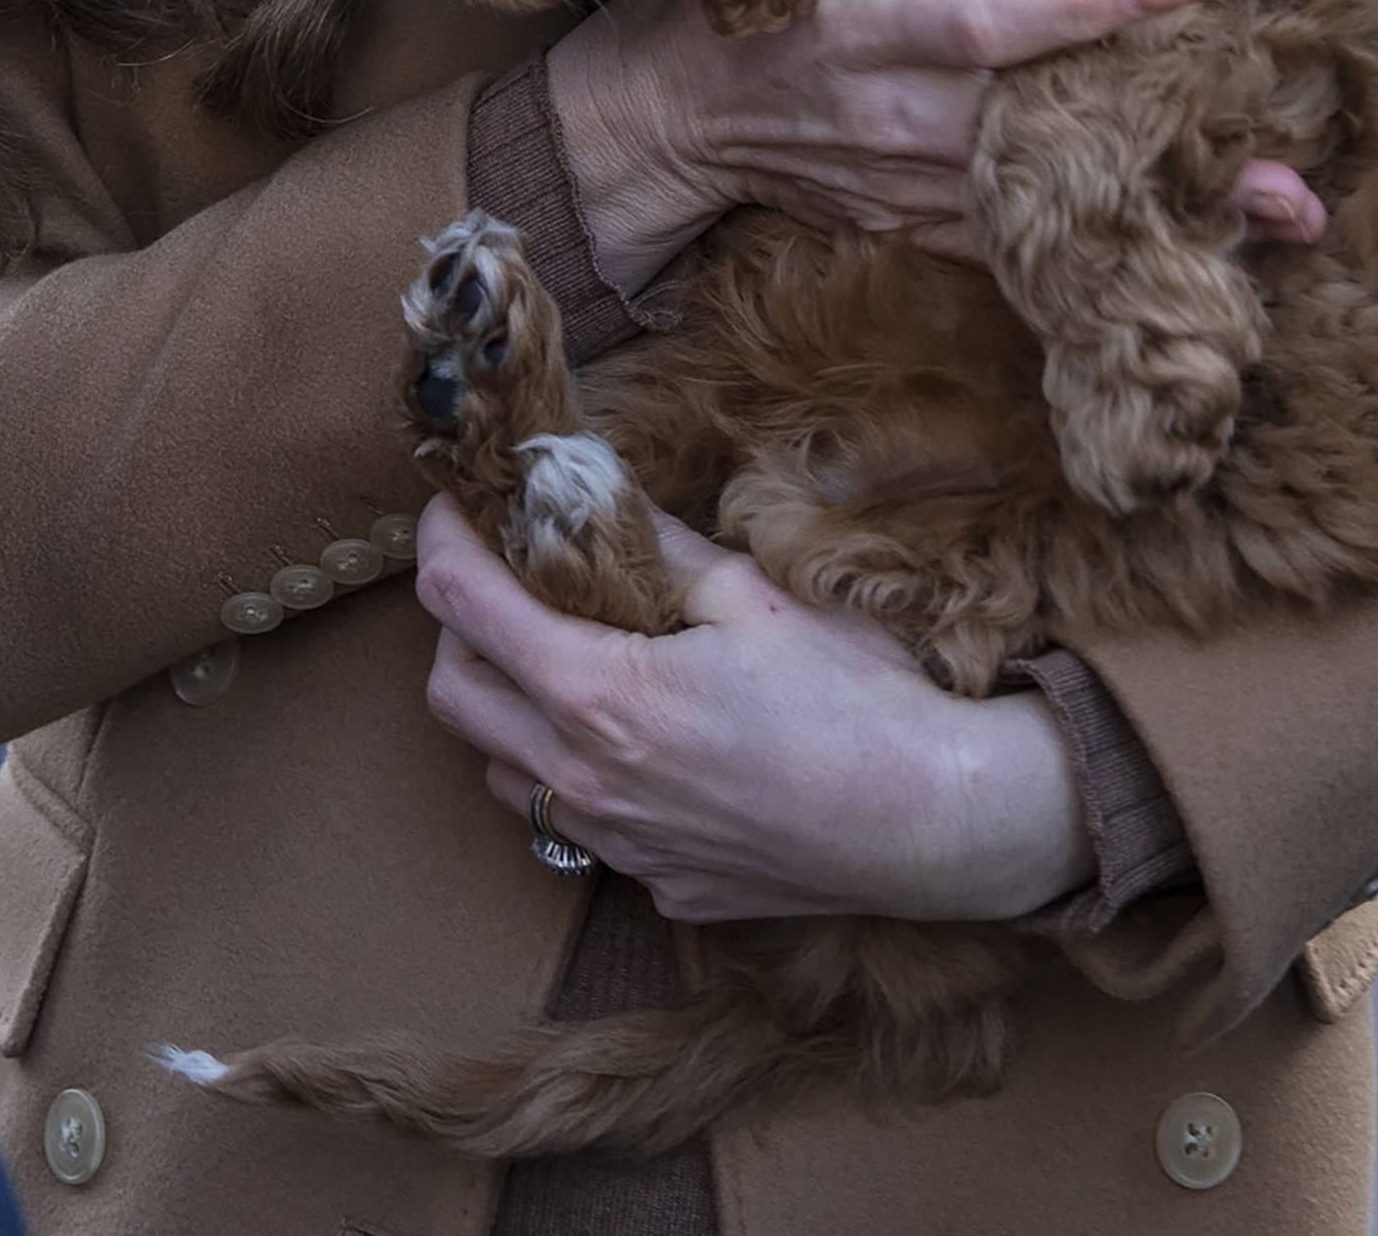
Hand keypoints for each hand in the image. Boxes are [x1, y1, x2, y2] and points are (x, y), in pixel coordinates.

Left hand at [418, 497, 1089, 924]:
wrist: (934, 823)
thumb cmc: (852, 700)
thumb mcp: (748, 594)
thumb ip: (652, 545)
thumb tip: (591, 491)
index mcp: (599, 694)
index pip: (463, 605)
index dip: (443, 540)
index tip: (454, 505)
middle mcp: (585, 780)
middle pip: (452, 695)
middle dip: (454, 626)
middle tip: (501, 579)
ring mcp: (617, 845)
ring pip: (499, 774)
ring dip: (504, 709)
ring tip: (560, 658)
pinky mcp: (657, 885)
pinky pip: (574, 828)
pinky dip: (573, 774)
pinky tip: (633, 740)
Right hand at [546, 0, 1321, 298]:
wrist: (661, 114)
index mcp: (860, 20)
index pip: (982, 18)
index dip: (1077, 6)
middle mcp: (889, 113)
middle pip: (1044, 135)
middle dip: (1163, 150)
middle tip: (1284, 170)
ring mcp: (902, 182)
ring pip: (1047, 204)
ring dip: (1158, 209)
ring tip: (1275, 211)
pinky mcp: (909, 224)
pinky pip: (1015, 244)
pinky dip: (1097, 241)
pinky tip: (1188, 242)